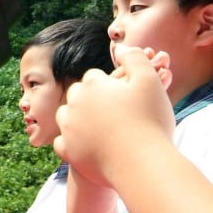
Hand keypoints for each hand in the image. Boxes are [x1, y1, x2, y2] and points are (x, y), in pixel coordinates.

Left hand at [54, 45, 173, 188]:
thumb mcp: (149, 80)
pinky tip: (84, 144)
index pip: (95, 77)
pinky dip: (71, 143)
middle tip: (110, 110)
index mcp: (92, 85)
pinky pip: (62, 143)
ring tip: (97, 125)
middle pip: (78, 95)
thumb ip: (134, 58)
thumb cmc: (150, 120)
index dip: (110, 85)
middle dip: (90, 99)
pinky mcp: (69, 152)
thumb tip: (121, 48)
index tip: (122, 94)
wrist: (143, 164)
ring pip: (66, 117)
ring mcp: (68, 129)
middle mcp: (74, 104)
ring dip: (77, 118)